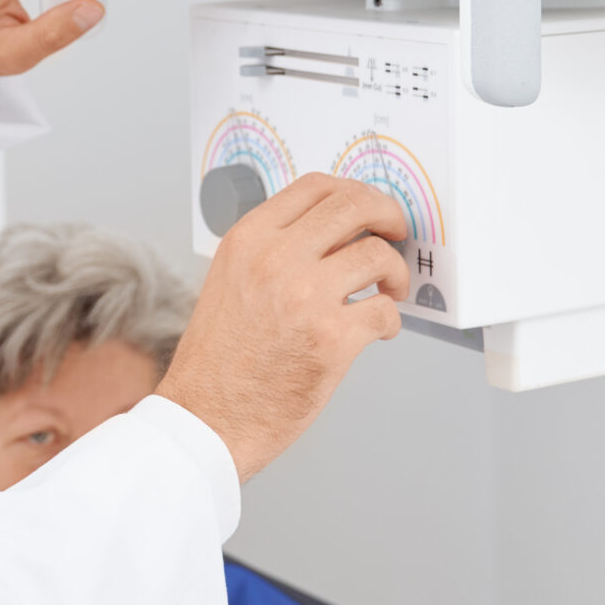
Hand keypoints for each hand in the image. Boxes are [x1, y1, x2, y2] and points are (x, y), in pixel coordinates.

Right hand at [154, 175, 410, 481]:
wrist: (207, 418)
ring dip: (393, 274)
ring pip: (378, 256)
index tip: (371, 209)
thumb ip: (274, 251)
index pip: (315, 186)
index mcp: (248, 240)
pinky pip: (384, 311)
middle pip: (355, 206)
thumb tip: (336, 234)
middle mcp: (276, 259)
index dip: (355, 192)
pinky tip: (377, 331)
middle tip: (397, 235)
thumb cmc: (220, 360)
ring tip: (387, 292)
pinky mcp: (332, 339)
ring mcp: (306, 297)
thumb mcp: (231, 281)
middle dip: (389, 216)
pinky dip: (389, 321)